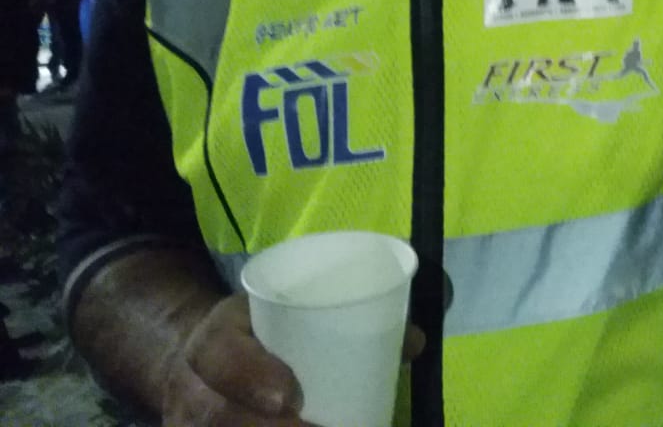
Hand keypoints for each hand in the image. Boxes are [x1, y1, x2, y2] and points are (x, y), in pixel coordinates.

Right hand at [159, 292, 427, 425]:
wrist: (192, 356)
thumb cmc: (254, 332)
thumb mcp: (281, 311)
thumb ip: (340, 321)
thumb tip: (414, 339)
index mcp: (212, 338)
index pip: (220, 355)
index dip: (250, 377)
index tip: (290, 397)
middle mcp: (189, 386)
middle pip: (215, 416)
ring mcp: (184, 424)